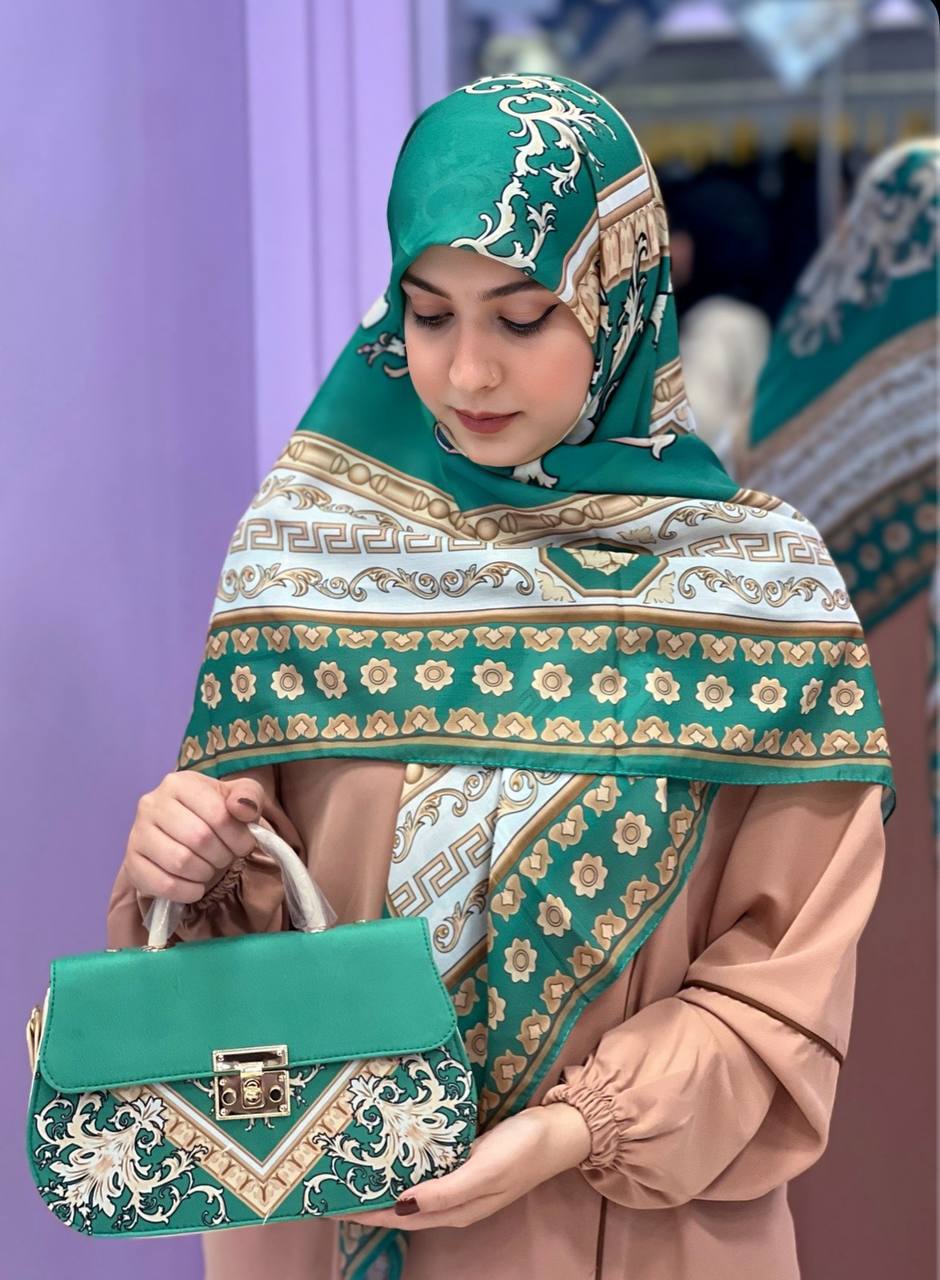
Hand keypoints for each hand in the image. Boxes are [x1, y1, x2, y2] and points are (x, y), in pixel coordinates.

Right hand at [122, 770, 264, 903]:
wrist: (187, 836)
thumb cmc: (216, 814)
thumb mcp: (239, 797)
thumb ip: (249, 796)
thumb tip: (242, 807)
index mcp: (179, 783)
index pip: (218, 814)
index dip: (239, 837)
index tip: (243, 844)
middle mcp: (151, 803)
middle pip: (199, 838)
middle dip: (222, 855)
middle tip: (225, 857)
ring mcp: (137, 833)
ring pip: (181, 862)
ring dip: (205, 873)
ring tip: (209, 868)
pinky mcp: (132, 864)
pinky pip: (163, 884)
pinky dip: (187, 891)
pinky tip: (195, 886)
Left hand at [336, 1101, 592, 1230]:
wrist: (561, 1130)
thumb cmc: (523, 1149)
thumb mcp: (486, 1170)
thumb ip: (446, 1190)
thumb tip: (402, 1206)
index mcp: (456, 1209)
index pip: (399, 1216)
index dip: (366, 1211)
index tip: (332, 1204)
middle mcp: (454, 1200)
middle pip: (401, 1206)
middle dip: (367, 1199)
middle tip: (333, 1183)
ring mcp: (461, 1180)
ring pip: (412, 1186)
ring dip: (384, 1180)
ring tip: (354, 1168)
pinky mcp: (467, 1159)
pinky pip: (427, 1166)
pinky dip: (405, 1162)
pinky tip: (393, 1148)